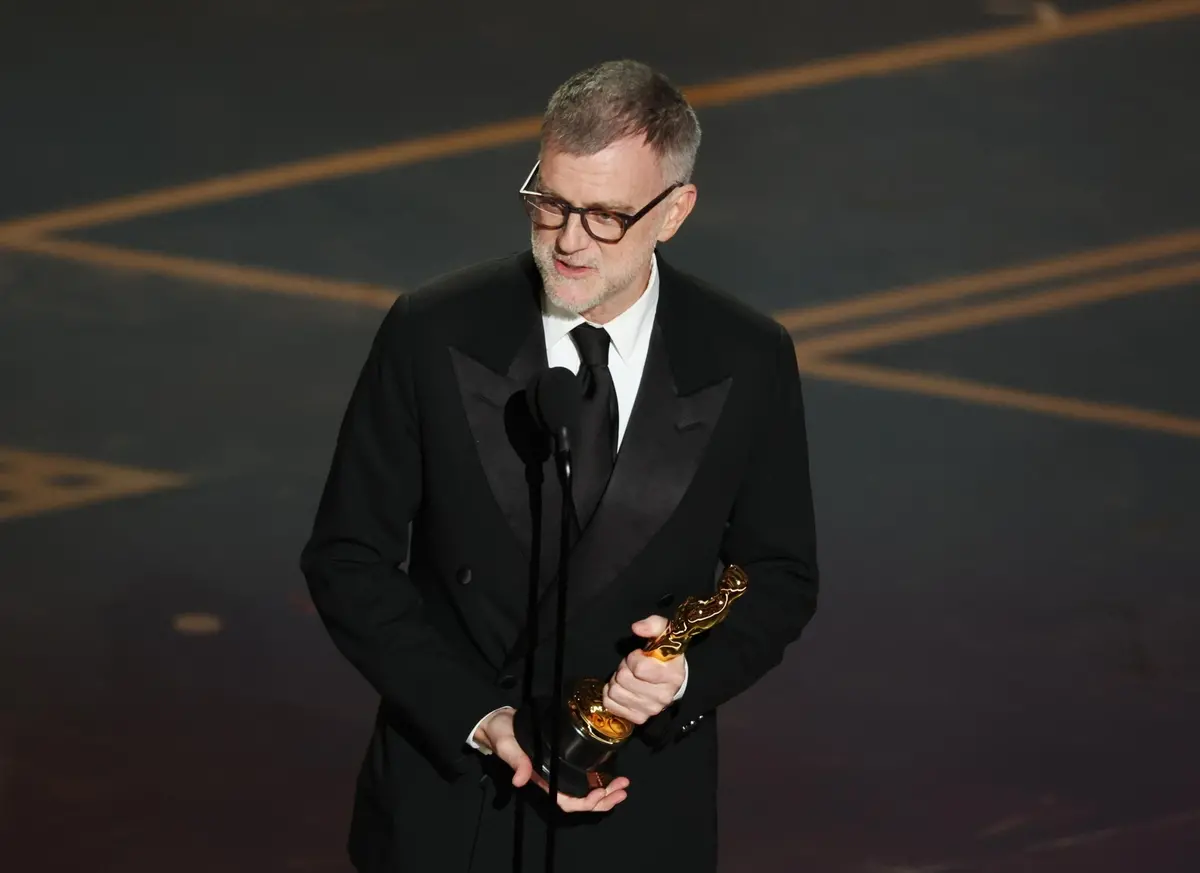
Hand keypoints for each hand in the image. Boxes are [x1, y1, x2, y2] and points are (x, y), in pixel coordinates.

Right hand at [473, 708, 629, 812]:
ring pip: (586, 789)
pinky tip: (611, 773)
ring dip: (606, 790)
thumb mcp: (508, 746)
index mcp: (542, 780)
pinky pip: (584, 775)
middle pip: (582, 800)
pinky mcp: (563, 758)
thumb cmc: (502, 735)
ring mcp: (559, 770)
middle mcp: (553, 779)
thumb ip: (516, 761)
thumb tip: (520, 780)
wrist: (498, 722)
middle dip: (605, 798)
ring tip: (623, 784)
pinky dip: (599, 777)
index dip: (586, 803)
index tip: (602, 793)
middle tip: (624, 788)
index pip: (567, 801)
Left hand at [602, 615, 685, 724]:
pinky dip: (611, 694)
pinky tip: (623, 688)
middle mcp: (663, 696)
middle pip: (623, 679)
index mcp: (673, 676)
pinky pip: (610, 704)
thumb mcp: (663, 633)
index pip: (639, 668)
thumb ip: (652, 625)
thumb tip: (637, 628)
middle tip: (631, 666)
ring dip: (616, 681)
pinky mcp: (638, 718)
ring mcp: (651, 710)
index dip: (634, 658)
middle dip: (624, 668)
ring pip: (614, 691)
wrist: (670, 679)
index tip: (639, 655)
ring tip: (627, 677)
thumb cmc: (663, 655)